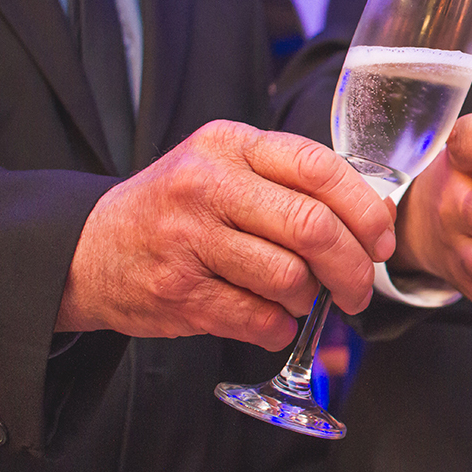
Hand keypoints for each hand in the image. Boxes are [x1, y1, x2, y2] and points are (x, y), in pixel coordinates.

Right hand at [56, 120, 395, 350]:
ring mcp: (187, 239)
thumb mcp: (228, 169)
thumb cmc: (180, 208)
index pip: (318, 168)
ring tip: (303, 298)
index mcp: (230, 144)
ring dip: (312, 299)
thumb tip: (378, 216)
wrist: (90, 248)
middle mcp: (206, 184)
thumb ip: (294, 183)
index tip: (381, 240)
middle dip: (353, 267)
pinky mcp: (176, 292)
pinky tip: (273, 318)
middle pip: (312, 227)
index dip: (363, 209)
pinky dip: (279, 327)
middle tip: (360, 288)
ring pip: (289, 278)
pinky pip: (257, 318)